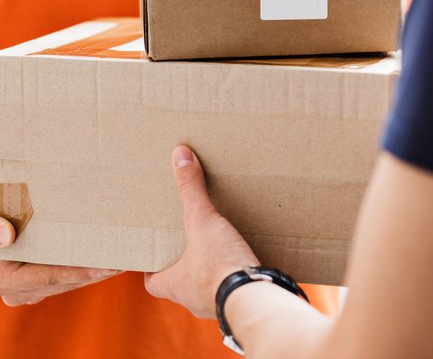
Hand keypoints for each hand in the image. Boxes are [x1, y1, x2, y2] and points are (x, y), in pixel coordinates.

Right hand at [0, 216, 120, 305]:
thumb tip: (8, 235)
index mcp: (8, 278)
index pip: (50, 276)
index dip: (81, 271)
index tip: (109, 267)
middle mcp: (18, 291)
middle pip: (65, 282)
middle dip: (97, 272)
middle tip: (127, 260)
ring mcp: (28, 291)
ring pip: (68, 282)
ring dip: (95, 271)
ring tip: (124, 259)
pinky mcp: (36, 284)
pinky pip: (64, 278)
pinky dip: (84, 268)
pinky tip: (106, 260)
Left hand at [145, 146, 258, 317]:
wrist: (255, 298)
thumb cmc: (219, 265)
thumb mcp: (202, 220)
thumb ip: (191, 189)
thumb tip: (179, 155)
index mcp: (174, 285)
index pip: (151, 282)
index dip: (152, 266)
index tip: (157, 250)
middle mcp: (191, 300)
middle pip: (178, 284)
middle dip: (184, 264)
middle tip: (189, 242)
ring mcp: (215, 305)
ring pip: (205, 288)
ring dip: (210, 270)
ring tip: (218, 246)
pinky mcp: (238, 303)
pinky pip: (230, 290)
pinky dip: (232, 276)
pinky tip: (242, 260)